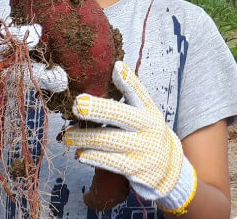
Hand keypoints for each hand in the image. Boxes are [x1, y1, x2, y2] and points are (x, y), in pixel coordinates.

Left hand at [63, 62, 196, 214]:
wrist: (167, 168)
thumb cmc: (146, 134)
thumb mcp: (144, 114)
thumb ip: (128, 98)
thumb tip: (107, 73)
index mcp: (148, 110)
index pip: (139, 92)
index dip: (128, 80)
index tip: (116, 68)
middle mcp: (148, 127)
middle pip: (121, 115)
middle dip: (98, 109)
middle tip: (77, 105)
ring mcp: (143, 148)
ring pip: (109, 140)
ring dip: (85, 137)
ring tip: (69, 135)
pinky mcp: (136, 169)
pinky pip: (110, 162)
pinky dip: (92, 157)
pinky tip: (80, 153)